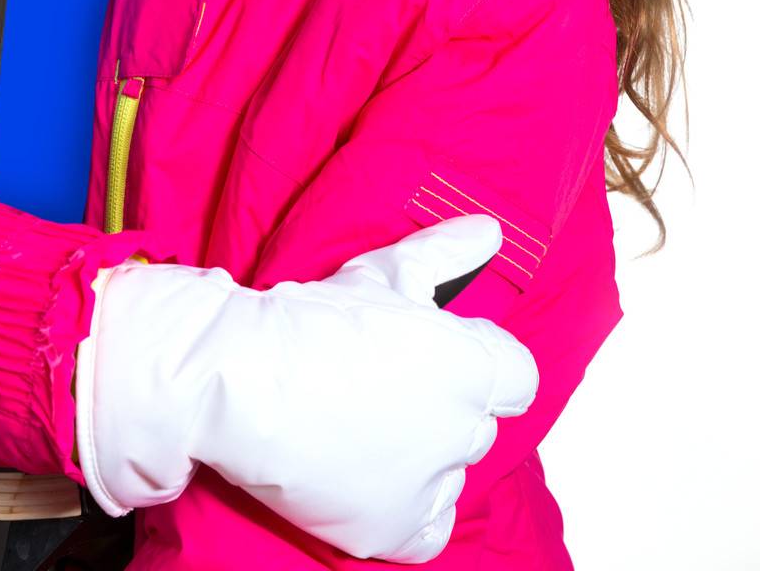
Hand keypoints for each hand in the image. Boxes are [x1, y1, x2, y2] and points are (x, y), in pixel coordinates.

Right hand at [73, 216, 537, 562]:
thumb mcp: (385, 272)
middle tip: (385, 384)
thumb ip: (446, 254)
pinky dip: (412, 507)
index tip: (437, 354)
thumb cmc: (312, 320)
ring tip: (366, 425)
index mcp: (471, 366)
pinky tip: (375, 476)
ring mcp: (429, 483)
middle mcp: (462, 429)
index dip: (479, 363)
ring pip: (450, 471)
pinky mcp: (395, 528)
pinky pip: (432, 525)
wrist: (243, 380)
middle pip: (476, 424)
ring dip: (423, 453)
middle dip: (442, 404)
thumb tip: (490, 231)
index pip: (517, 377)